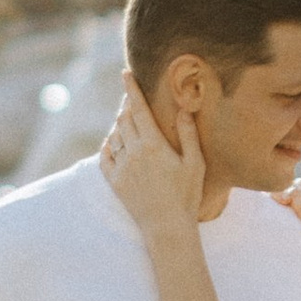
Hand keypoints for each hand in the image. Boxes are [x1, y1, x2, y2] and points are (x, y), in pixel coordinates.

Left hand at [101, 76, 206, 243]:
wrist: (167, 227)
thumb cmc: (187, 196)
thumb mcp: (195, 163)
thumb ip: (189, 134)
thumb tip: (184, 109)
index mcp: (154, 145)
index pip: (138, 109)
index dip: (131, 89)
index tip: (125, 73)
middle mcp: (134, 152)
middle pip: (124, 119)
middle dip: (126, 104)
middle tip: (131, 98)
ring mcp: (122, 167)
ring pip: (114, 135)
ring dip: (119, 123)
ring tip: (126, 119)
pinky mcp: (115, 181)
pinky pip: (105, 156)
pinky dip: (108, 144)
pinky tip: (113, 141)